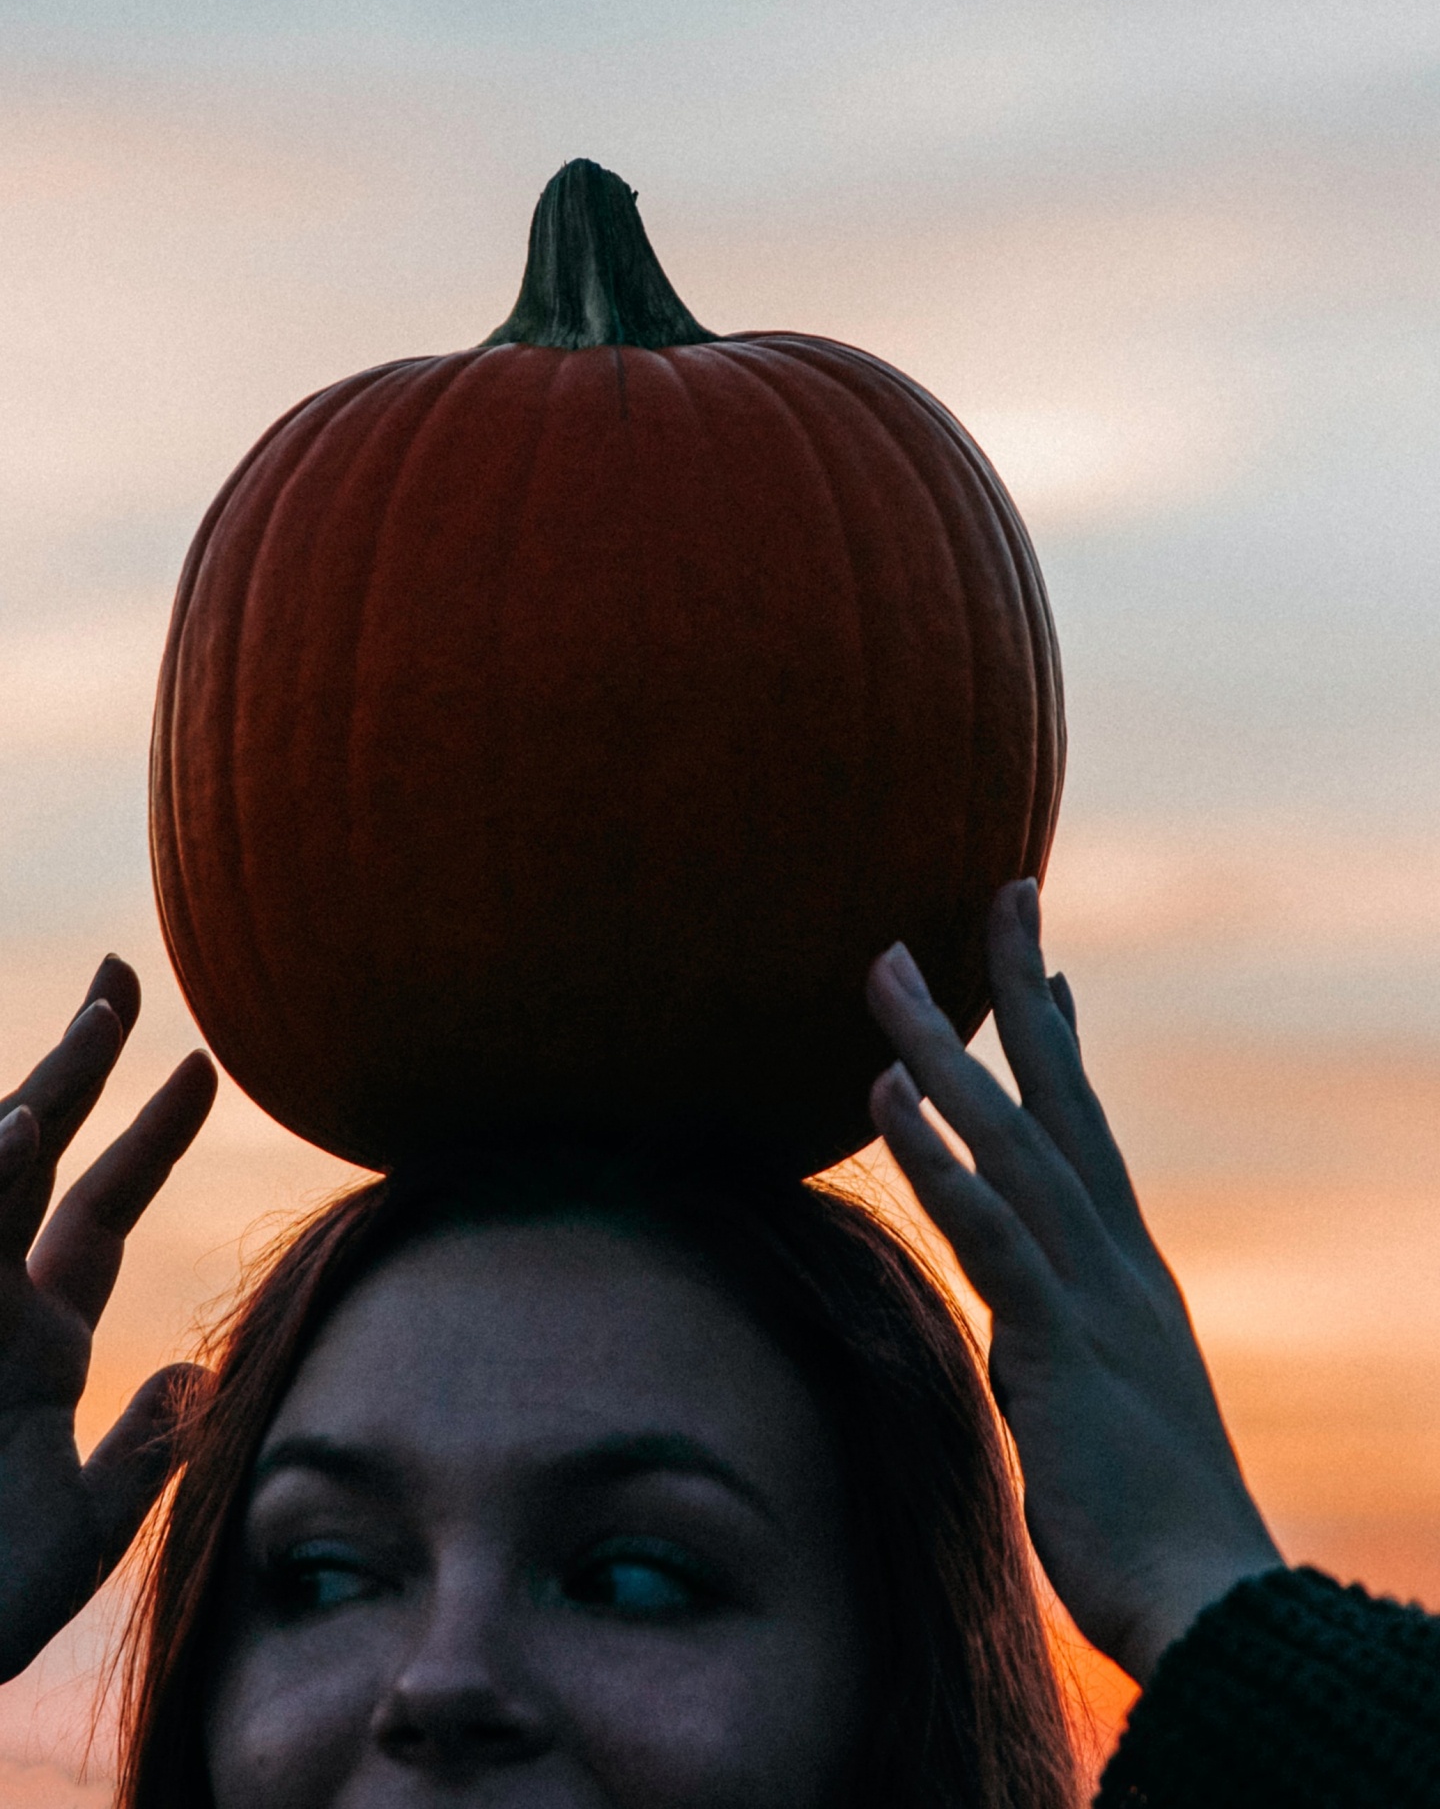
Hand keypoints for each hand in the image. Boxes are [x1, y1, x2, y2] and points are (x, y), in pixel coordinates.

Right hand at [0, 957, 215, 1682]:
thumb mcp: (82, 1534)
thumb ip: (146, 1453)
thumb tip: (200, 1371)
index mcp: (34, 1343)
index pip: (103, 1212)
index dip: (150, 1136)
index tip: (203, 1064)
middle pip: (47, 1161)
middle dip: (84, 1068)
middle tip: (126, 975)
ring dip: (46, 1097)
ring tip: (102, 1017)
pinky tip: (22, 1130)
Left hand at [867, 884, 1281, 1683]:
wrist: (1211, 1602)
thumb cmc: (1151, 1521)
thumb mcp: (1110, 1405)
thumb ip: (1069, 1346)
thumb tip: (1033, 1323)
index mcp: (1127, 1271)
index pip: (1088, 1131)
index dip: (1062, 1046)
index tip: (1047, 968)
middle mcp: (1115, 1259)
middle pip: (1058, 1098)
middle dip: (1019, 991)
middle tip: (998, 895)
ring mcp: (1090, 1294)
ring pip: (1012, 1141)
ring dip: (943, 1048)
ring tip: (884, 971)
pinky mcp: (1058, 1345)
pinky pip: (991, 1232)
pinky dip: (938, 1158)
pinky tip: (888, 1098)